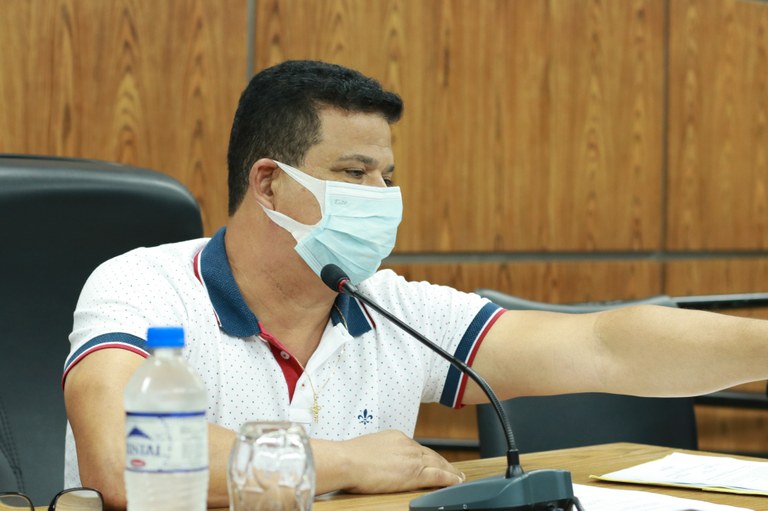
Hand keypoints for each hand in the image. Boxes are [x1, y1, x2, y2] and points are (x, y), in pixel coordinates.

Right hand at [312, 430, 464, 494]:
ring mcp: (412, 458)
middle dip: (442, 462)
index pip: (417, 448)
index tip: (432, 461)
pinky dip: (450, 478)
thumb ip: (379, 452)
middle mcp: (407, 444)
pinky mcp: (415, 473)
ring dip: (450, 471)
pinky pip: (438, 476)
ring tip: (458, 477)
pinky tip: (457, 481)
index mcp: (396, 437)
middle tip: (452, 470)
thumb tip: (378, 460)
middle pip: (431, 454)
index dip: (427, 456)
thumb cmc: (348, 458)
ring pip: (438, 464)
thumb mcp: (367, 449)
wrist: (347, 461)